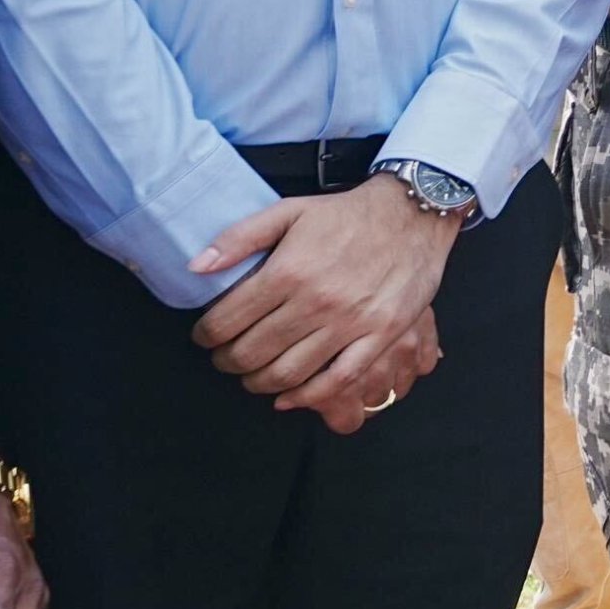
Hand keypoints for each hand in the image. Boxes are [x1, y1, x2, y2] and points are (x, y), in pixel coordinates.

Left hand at [191, 178, 461, 421]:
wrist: (413, 213)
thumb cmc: (348, 214)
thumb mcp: (289, 211)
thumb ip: (239, 238)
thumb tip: (196, 268)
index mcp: (288, 270)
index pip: (226, 321)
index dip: (206, 336)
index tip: (206, 337)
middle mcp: (317, 300)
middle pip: (252, 353)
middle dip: (228, 362)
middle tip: (226, 358)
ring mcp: (351, 321)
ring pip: (288, 372)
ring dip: (259, 383)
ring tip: (253, 375)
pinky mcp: (381, 334)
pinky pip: (338, 380)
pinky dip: (307, 397)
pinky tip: (290, 397)